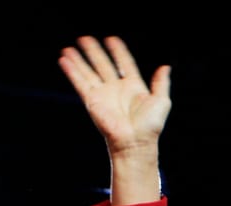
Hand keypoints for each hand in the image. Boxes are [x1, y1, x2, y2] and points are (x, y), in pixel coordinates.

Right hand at [58, 35, 171, 156]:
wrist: (135, 142)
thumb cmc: (150, 126)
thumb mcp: (161, 101)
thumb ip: (161, 83)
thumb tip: (165, 67)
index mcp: (133, 87)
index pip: (124, 63)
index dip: (118, 51)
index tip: (111, 39)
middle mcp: (116, 89)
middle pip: (102, 65)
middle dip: (93, 52)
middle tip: (84, 39)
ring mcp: (103, 94)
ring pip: (88, 72)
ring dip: (78, 60)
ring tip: (69, 48)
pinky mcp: (92, 101)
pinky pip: (80, 83)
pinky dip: (72, 72)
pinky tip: (64, 60)